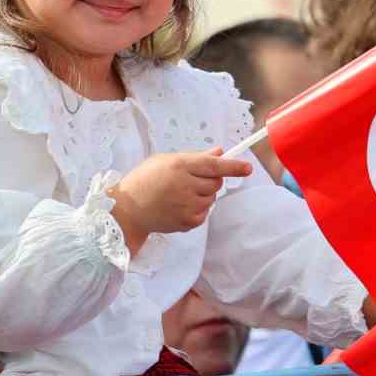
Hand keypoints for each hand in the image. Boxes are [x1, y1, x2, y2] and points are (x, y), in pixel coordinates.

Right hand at [109, 150, 253, 253]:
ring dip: (202, 195)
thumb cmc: (144, 180)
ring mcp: (187, 205)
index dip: (233, 167)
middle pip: (216, 182)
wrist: (128, 210)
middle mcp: (185, 185)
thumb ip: (195, 157)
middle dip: (210, 180)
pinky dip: (197, 209)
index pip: (214, 165)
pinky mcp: (187, 222)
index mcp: (180, 165)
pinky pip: (204, 213)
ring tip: (180, 194)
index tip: (248, 168)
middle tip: (192, 180)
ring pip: (211, 198)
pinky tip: (178, 206)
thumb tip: (220, 153)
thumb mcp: (165, 161)